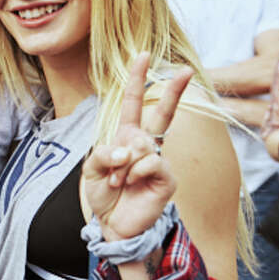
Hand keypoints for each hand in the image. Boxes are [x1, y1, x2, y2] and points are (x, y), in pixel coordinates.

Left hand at [81, 53, 191, 239]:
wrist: (112, 225)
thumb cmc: (105, 194)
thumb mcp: (92, 169)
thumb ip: (104, 153)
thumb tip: (128, 149)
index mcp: (127, 136)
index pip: (134, 103)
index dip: (137, 79)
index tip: (144, 55)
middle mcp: (146, 144)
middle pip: (163, 112)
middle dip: (174, 90)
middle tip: (185, 69)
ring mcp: (159, 160)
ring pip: (142, 144)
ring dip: (123, 164)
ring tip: (118, 181)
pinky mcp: (167, 178)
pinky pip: (151, 162)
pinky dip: (134, 172)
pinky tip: (130, 184)